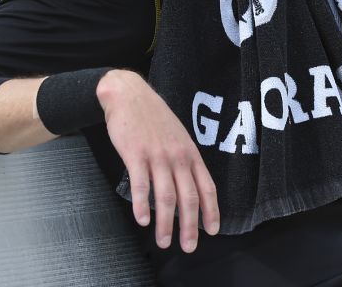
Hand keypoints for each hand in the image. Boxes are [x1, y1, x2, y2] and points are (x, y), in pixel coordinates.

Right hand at [97, 70, 219, 251]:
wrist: (129, 94)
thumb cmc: (153, 117)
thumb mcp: (177, 136)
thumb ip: (183, 160)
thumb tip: (188, 186)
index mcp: (190, 153)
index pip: (207, 187)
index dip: (211, 210)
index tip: (212, 230)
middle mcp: (177, 156)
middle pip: (188, 197)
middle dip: (190, 226)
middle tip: (189, 247)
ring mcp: (156, 156)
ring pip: (165, 196)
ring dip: (165, 223)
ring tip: (163, 241)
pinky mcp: (135, 155)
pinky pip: (140, 185)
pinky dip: (141, 204)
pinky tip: (142, 220)